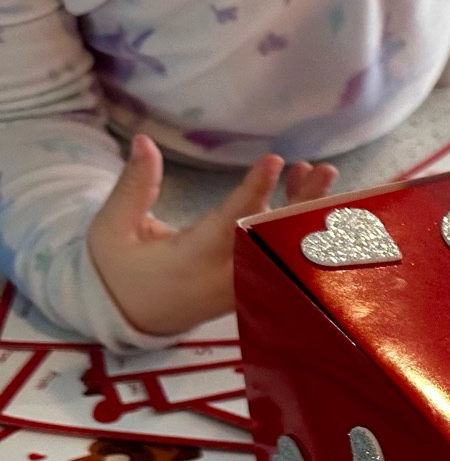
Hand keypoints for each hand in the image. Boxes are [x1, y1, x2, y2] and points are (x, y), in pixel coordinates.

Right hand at [87, 134, 337, 337]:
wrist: (127, 320)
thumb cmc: (116, 271)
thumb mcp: (113, 228)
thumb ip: (134, 186)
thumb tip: (144, 140)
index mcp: (189, 261)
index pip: (228, 224)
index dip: (253, 193)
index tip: (274, 162)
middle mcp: (224, 278)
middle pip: (270, 240)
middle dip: (300, 204)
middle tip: (324, 171)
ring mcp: (241, 288)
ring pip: (280, 249)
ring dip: (301, 213)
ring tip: (316, 174)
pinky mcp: (248, 289)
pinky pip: (279, 259)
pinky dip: (293, 230)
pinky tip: (301, 197)